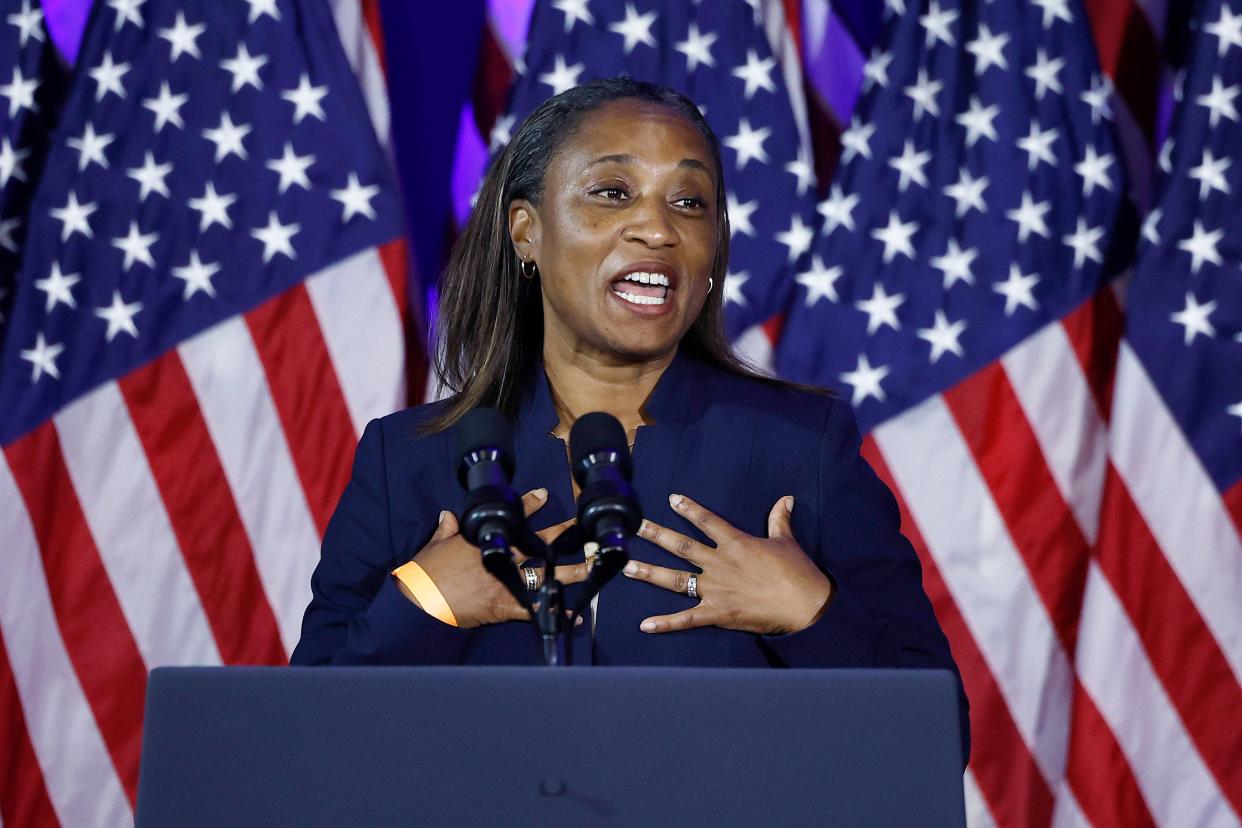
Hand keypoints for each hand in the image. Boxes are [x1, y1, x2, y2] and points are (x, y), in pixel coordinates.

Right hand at [401, 489, 588, 627]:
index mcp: (486, 539)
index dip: (530, 504)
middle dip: (565, 534)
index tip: (544, 494)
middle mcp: (503, 556)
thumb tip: (448, 516)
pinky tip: (575, 616)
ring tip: (593, 566)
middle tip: (585, 528)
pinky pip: (536, 609)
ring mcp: (507, 581)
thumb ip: (446, 530)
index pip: (512, 516)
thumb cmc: (424, 573)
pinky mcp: (505, 605)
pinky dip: (555, 613)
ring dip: (572, 571)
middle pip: (540, 542)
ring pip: (547, 573)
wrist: (420, 600)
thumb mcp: (434, 546)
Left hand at [624, 494, 832, 635]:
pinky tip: (645, 625)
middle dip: (656, 535)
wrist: (806, 605)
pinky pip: (687, 619)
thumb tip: (785, 499)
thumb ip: (779, 519)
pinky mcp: (718, 612)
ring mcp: (716, 589)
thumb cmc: (798, 573)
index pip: (707, 521)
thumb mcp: (786, 542)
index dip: (688, 509)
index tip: (671, 498)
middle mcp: (720, 563)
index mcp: (736, 543)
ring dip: (650, 573)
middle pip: (681, 546)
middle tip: (634, 526)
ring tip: (627, 567)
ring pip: (676, 579)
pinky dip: (665, 623)